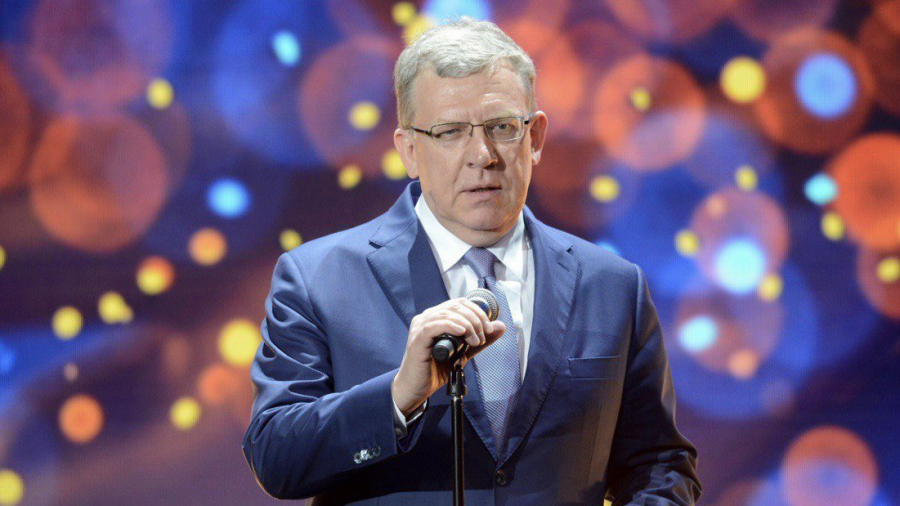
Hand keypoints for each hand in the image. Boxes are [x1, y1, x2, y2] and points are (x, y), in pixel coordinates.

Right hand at [391, 298, 506, 416]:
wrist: (418, 388)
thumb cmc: (437, 369)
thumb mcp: (464, 352)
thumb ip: (480, 340)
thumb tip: (500, 326)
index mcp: (437, 317)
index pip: (460, 303)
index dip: (477, 312)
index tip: (489, 328)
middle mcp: (427, 318)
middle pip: (455, 306)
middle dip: (475, 319)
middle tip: (484, 336)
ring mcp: (420, 327)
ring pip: (447, 314)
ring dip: (467, 325)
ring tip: (475, 340)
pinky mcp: (417, 339)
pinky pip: (434, 325)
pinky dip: (450, 325)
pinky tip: (462, 332)